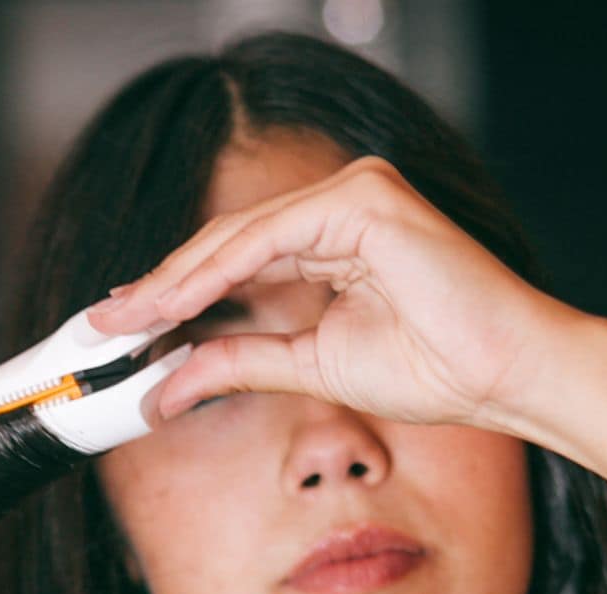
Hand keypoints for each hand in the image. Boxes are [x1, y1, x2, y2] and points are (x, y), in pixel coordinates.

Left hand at [86, 155, 582, 432]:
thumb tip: (169, 387)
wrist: (504, 374)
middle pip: (226, 242)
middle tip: (102, 326)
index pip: (234, 259)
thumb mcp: (312, 365)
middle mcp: (343, 202)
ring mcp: (355, 192)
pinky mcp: (364, 199)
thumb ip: (242, 361)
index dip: (173, 294)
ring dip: (174, 282)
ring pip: (238, 236)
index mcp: (335, 235)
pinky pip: (268, 236)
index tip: (122, 331)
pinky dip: (216, 273)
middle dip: (158, 287)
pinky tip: (174, 305)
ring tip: (124, 322)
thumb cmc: (435, 366)